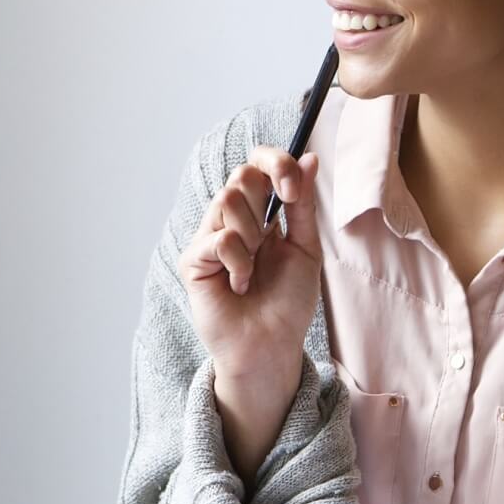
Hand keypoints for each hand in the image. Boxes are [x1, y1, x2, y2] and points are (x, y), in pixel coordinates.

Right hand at [178, 145, 322, 395]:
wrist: (272, 345)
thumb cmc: (288, 301)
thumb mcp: (305, 246)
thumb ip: (303, 204)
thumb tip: (311, 158)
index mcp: (260, 212)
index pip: (257, 164)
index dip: (275, 163)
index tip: (293, 188)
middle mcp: (231, 219)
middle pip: (240, 174)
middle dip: (265, 200)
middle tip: (272, 236)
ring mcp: (209, 238)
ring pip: (226, 200)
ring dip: (252, 234)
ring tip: (255, 267)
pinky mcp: (193, 261)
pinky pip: (218, 239)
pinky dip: (239, 262)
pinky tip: (240, 285)